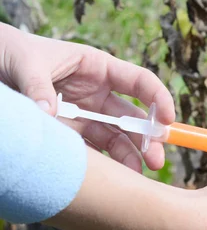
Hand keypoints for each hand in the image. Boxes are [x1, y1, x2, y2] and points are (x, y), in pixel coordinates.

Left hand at [0, 23, 174, 171]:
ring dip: (131, 155)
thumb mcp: (26, 63)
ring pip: (118, 138)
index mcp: (98, 68)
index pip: (140, 82)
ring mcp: (86, 116)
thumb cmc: (11, 52)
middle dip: (148, 138)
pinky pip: (94, 151)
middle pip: (133, 118)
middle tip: (155, 158)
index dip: (159, 99)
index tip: (168, 120)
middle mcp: (98, 94)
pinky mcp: (71, 134)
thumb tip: (49, 114)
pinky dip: (106, 164)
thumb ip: (38, 87)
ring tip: (138, 174)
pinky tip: (114, 177)